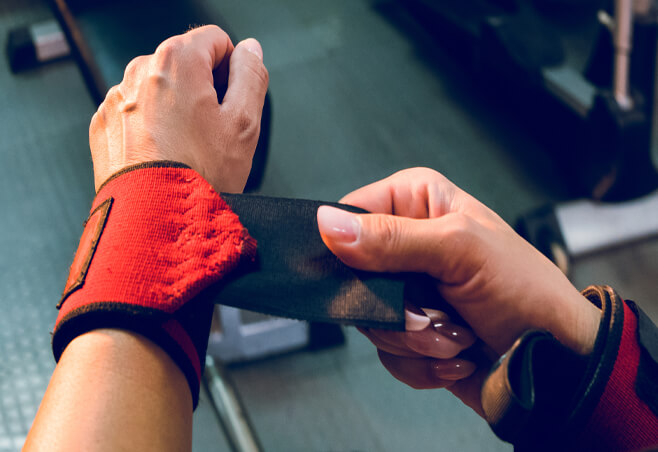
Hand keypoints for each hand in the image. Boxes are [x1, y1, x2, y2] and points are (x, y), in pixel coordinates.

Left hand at [89, 25, 268, 192]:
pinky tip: (166, 156)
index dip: (233, 68)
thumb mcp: (245, 124)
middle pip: (185, 64)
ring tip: (189, 150)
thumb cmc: (198, 176)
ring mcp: (117, 99)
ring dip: (177, 110)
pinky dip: (152, 129)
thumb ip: (251, 75)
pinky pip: (137, 115)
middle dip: (204, 90)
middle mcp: (140, 72)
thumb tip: (250, 51)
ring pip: (160, 91)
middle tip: (215, 131)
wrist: (154, 221)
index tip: (233, 99)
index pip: (215, 40)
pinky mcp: (104, 125)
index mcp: (177, 62)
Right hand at [317, 168, 600, 411]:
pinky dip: (421, 362)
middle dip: (395, 309)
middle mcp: (408, 244)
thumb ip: (393, 238)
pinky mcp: (410, 332)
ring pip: (368, 321)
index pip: (351, 215)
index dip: (349, 249)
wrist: (554, 361)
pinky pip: (385, 352)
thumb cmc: (528, 291)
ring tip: (456, 336)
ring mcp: (408, 291)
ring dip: (414, 340)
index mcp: (418, 203)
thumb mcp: (461, 250)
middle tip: (432, 314)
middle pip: (353, 276)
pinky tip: (455, 355)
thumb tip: (329, 225)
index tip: (374, 277)